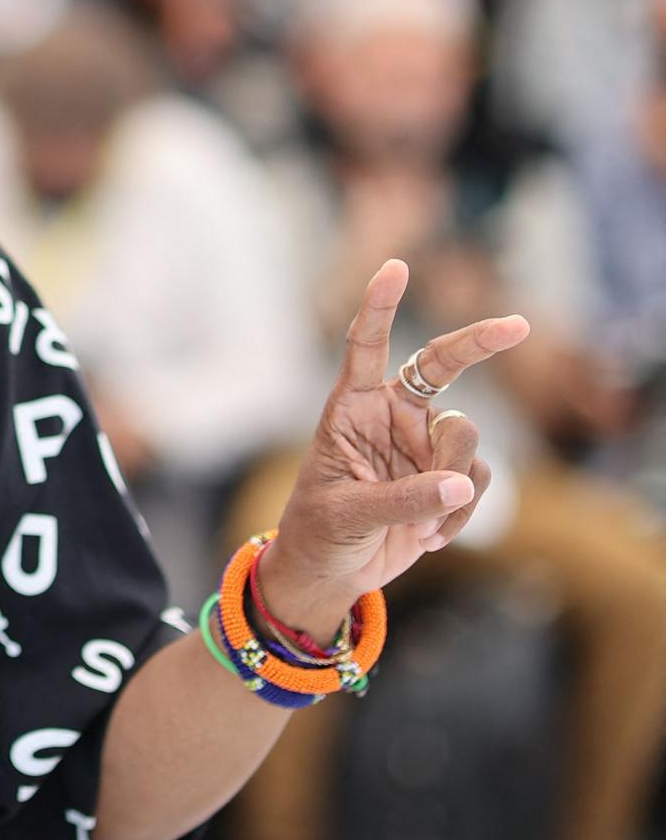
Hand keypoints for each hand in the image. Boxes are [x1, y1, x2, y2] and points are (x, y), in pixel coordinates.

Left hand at [261, 260, 528, 637]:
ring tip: (417, 525)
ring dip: (450, 484)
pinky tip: (427, 537)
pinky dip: (457, 513)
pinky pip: (475, 482)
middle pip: (441, 365)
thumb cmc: (320, 531)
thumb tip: (461, 484)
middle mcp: (390, 416)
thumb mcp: (348, 514)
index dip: (380, 306)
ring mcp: (421, 444)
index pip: (366, 347)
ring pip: (465, 438)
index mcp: (350, 409)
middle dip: (478, 343)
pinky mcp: (445, 476)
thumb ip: (403, 499)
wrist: (331, 571)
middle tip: (519, 325)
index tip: (395, 268)